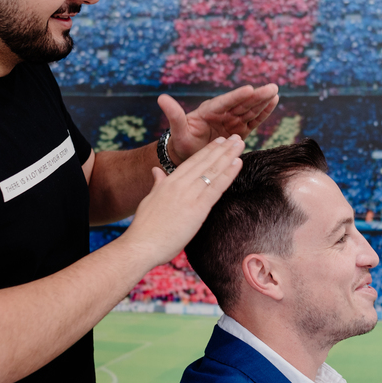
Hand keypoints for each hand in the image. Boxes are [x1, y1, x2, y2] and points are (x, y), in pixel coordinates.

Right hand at [122, 135, 245, 266]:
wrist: (140, 245)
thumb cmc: (145, 229)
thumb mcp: (149, 200)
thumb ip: (157, 184)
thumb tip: (157, 171)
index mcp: (168, 182)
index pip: (192, 162)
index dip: (207, 150)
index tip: (219, 142)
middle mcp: (179, 185)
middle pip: (205, 162)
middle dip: (222, 148)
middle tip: (236, 137)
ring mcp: (188, 195)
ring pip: (213, 170)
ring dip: (229, 156)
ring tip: (241, 143)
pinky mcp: (197, 209)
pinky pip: (216, 188)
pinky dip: (228, 174)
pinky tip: (238, 164)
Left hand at [159, 84, 278, 164]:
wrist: (187, 155)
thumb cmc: (181, 143)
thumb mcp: (178, 131)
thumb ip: (174, 115)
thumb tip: (161, 97)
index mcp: (208, 111)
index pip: (225, 103)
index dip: (237, 97)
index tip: (249, 89)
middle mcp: (222, 113)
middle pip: (241, 103)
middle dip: (256, 96)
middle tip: (271, 87)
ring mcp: (231, 121)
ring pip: (249, 109)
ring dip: (262, 101)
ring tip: (275, 91)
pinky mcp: (239, 130)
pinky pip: (253, 120)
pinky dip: (263, 112)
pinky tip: (273, 102)